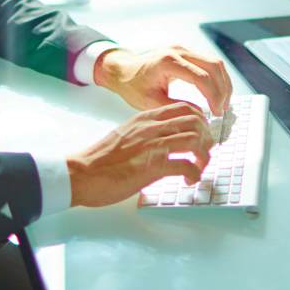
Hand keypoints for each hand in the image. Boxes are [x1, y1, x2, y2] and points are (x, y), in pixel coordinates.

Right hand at [67, 102, 213, 206]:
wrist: (82, 172)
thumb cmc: (100, 158)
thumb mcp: (126, 134)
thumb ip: (145, 133)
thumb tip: (163, 140)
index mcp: (145, 118)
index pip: (185, 108)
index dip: (201, 121)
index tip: (202, 134)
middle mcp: (152, 127)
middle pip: (195, 121)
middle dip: (207, 137)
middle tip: (204, 153)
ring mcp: (153, 145)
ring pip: (195, 140)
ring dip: (204, 156)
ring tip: (199, 167)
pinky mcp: (153, 166)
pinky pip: (187, 166)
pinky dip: (195, 174)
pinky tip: (189, 181)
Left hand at [94, 45, 232, 115]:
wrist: (123, 70)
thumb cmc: (133, 86)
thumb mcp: (151, 102)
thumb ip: (176, 107)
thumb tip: (200, 115)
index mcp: (168, 62)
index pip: (201, 77)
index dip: (213, 96)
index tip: (216, 113)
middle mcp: (179, 51)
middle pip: (214, 66)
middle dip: (222, 89)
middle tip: (223, 110)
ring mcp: (184, 49)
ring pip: (215, 62)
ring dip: (223, 83)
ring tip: (223, 103)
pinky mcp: (186, 52)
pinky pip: (209, 62)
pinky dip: (217, 78)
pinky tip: (217, 93)